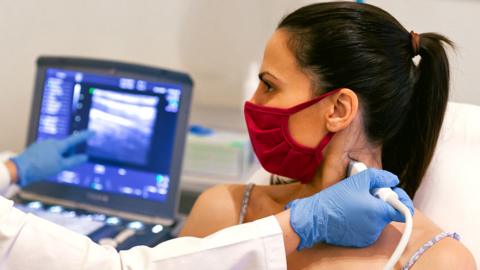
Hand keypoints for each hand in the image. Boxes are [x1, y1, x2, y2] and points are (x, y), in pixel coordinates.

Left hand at [11, 130, 93, 185]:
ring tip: (48, 167)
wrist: (20, 169)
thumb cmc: (42, 168)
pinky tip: (42, 165)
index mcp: (59, 145)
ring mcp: (43, 144)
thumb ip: (74, 161)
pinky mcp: (36, 148)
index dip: (85, 136)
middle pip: (66, 148)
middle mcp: (51, 141)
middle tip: (60, 166)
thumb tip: (85, 157)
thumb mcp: (61, 166)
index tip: (93, 132)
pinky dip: (49, 158)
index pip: (76, 139)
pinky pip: (47, 151)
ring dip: (57, 157)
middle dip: (67, 155)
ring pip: (56, 150)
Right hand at [287, 168, 413, 249]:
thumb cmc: (335, 199)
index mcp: (379, 212)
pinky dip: (364, 221)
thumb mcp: (357, 180)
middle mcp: (377, 227)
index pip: (404, 210)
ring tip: (355, 203)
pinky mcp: (360, 241)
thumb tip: (394, 180)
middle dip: (382, 202)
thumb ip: (380, 177)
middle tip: (366, 193)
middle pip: (389, 213)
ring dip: (372, 211)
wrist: (316, 218)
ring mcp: (369, 236)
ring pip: (378, 220)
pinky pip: (369, 228)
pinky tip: (351, 213)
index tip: (393, 192)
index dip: (402, 199)